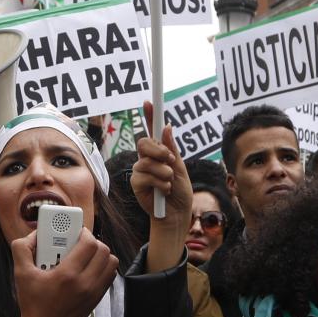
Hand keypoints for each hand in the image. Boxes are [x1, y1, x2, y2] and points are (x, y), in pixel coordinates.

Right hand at [12, 227, 116, 316]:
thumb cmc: (33, 303)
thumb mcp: (21, 274)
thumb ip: (22, 248)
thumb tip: (34, 234)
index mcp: (67, 275)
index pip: (89, 244)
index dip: (84, 233)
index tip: (75, 232)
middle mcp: (85, 283)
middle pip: (103, 250)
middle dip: (92, 241)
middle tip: (79, 242)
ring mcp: (94, 292)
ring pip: (111, 262)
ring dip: (100, 254)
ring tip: (86, 255)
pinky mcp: (97, 298)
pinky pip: (109, 275)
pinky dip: (103, 267)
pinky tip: (88, 268)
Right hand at [131, 114, 193, 271]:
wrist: (177, 215)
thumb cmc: (179, 192)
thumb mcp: (181, 169)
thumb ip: (172, 150)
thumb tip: (166, 127)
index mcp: (160, 152)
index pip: (153, 131)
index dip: (150, 115)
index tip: (149, 102)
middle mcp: (147, 159)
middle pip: (144, 143)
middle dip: (158, 150)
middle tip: (170, 160)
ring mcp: (140, 171)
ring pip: (147, 162)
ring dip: (163, 172)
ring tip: (169, 182)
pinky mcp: (136, 184)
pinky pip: (144, 176)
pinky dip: (159, 184)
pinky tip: (163, 192)